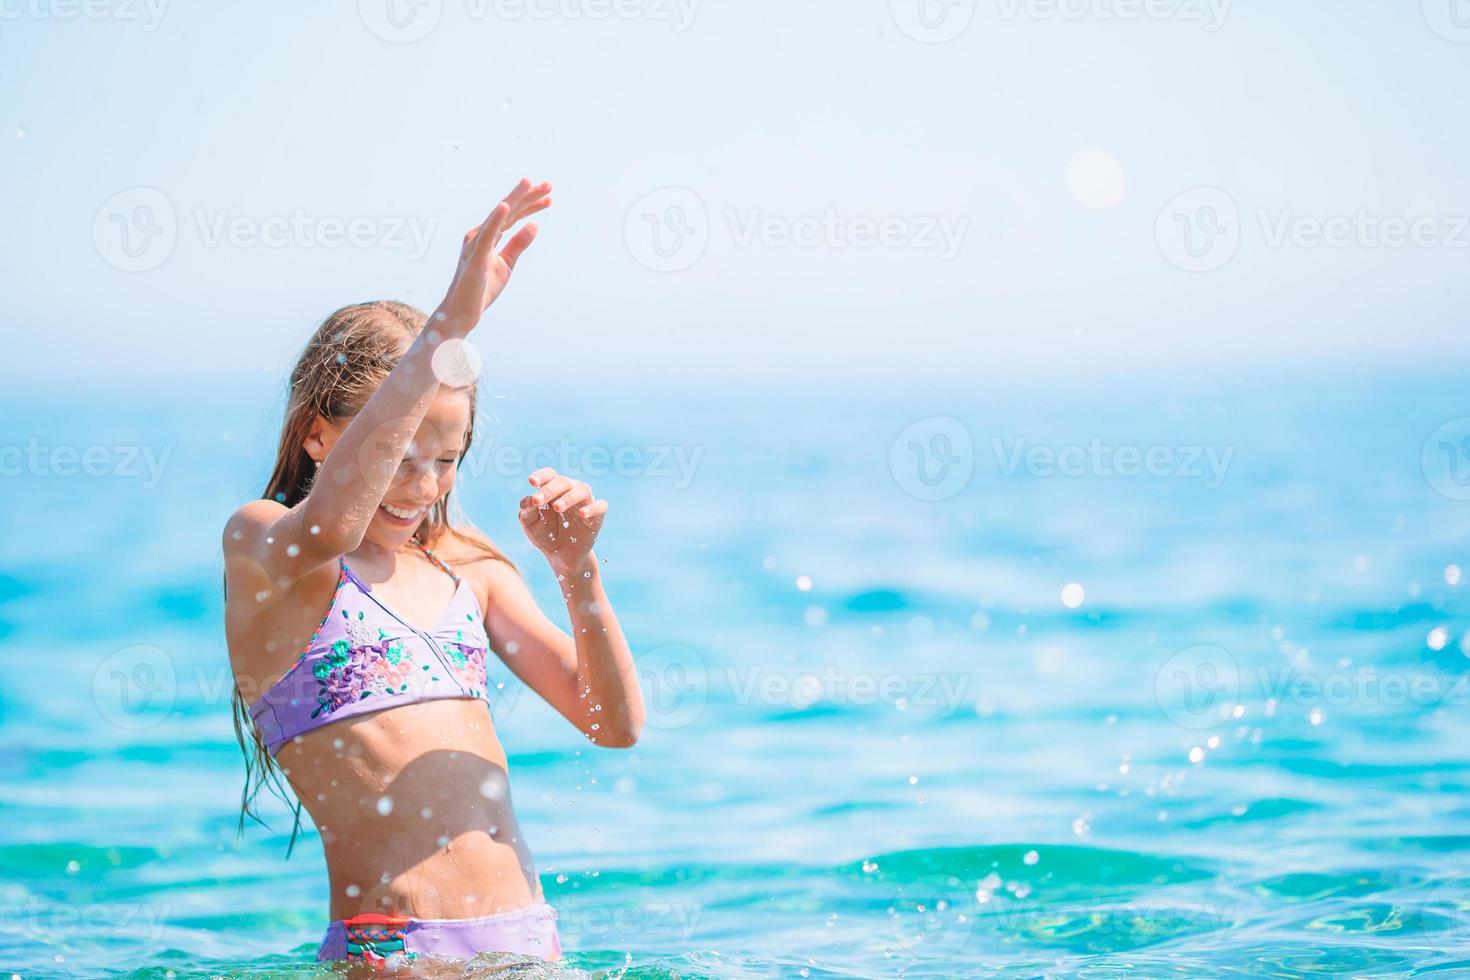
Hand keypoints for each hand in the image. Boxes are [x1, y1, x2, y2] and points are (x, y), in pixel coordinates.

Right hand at [435, 178, 552, 332]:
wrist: (462, 312)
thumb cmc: (481, 288)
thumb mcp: (506, 264)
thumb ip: (518, 244)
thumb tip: (535, 225)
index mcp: (487, 236)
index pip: (511, 216)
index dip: (530, 205)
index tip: (550, 197)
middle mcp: (479, 235)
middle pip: (507, 210)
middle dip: (527, 197)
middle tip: (548, 185)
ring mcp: (475, 244)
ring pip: (498, 216)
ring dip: (514, 199)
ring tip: (530, 184)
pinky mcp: (475, 257)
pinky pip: (486, 235)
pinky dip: (495, 219)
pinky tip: (506, 206)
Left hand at [518, 468, 606, 572]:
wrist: (561, 556)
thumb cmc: (545, 534)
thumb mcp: (530, 524)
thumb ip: (527, 510)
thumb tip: (528, 500)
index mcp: (553, 489)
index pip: (550, 475)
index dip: (541, 476)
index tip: (531, 482)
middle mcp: (570, 491)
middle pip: (563, 481)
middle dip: (549, 489)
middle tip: (537, 500)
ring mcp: (585, 502)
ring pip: (583, 489)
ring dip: (569, 497)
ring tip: (557, 507)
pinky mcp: (597, 516)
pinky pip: (600, 506)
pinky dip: (592, 508)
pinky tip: (582, 514)